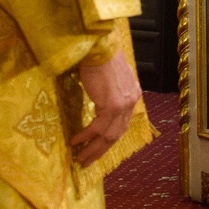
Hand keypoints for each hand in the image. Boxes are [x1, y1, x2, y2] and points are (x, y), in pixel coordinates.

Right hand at [71, 49, 142, 166]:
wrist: (99, 48)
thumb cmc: (101, 58)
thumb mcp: (111, 78)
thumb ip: (111, 92)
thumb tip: (101, 102)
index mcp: (132, 96)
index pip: (123, 124)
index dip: (109, 138)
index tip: (98, 148)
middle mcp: (131, 102)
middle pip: (117, 134)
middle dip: (101, 150)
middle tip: (88, 161)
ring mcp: (123, 105)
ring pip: (108, 136)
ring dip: (93, 149)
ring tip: (80, 157)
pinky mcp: (111, 105)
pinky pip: (97, 128)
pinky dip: (85, 136)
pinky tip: (75, 141)